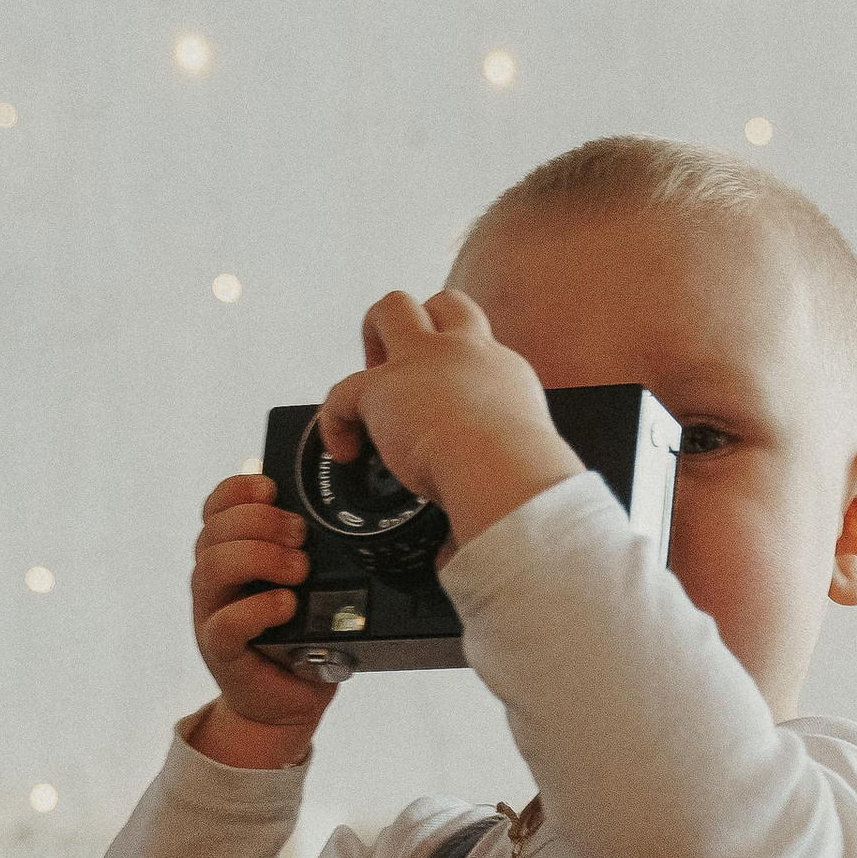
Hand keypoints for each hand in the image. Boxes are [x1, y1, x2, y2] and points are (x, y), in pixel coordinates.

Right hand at [188, 474, 340, 766]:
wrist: (288, 700)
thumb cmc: (301, 637)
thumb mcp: (306, 586)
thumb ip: (301, 550)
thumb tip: (324, 512)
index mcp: (228, 554)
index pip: (216, 506)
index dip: (239, 490)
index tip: (273, 489)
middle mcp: (213, 580)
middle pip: (216, 530)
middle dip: (262, 523)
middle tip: (301, 538)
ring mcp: (211, 614)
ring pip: (214, 566)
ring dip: (261, 557)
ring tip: (300, 571)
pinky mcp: (220, 650)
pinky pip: (227, 621)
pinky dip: (259, 608)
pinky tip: (287, 604)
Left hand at [318, 288, 582, 551]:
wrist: (504, 473)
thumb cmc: (522, 484)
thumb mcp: (519, 479)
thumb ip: (490, 499)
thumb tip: (461, 554)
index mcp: (504, 376)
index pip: (479, 351)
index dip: (458, 370)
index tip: (450, 407)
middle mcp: (467, 354)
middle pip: (445, 303)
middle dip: (421, 328)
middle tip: (409, 379)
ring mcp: (424, 361)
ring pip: (393, 307)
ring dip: (375, 337)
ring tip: (372, 388)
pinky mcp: (383, 386)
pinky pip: (341, 390)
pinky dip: (335, 419)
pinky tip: (345, 451)